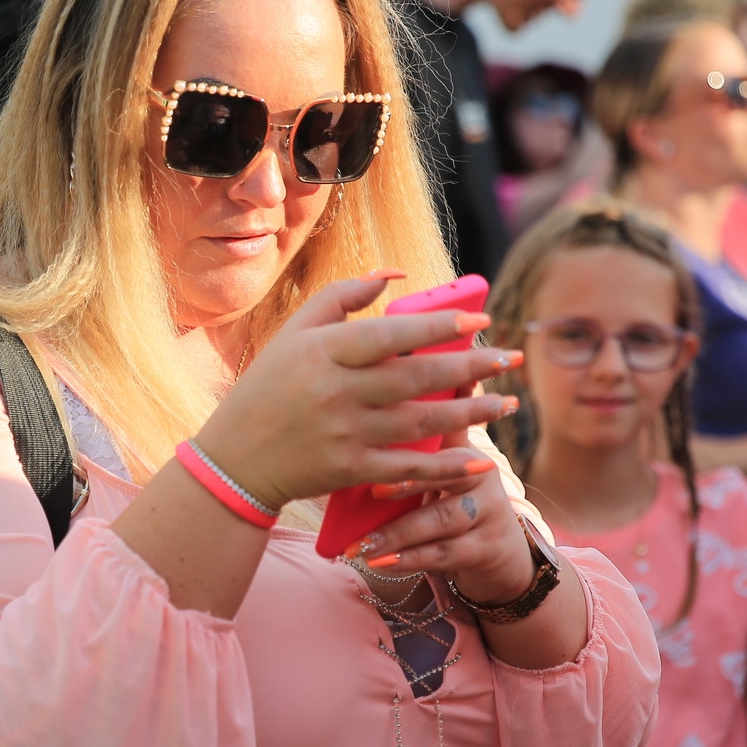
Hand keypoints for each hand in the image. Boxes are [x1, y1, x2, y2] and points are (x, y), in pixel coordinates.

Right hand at [196, 272, 520, 508]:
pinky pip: (409, 469)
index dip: (437, 326)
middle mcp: (336, 391)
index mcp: (322, 351)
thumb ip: (342, 297)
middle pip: (416, 377)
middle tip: (511, 359)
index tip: (478, 319)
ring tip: (507, 403)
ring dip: (471, 413)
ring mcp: (344, 434)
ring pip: (422, 422)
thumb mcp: (294, 332)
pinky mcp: (350, 471)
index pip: (389, 334)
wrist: (235, 459)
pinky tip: (482, 461)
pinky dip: (447, 467)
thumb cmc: (268, 387)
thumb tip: (396, 275)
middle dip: (471, 367)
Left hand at [346, 437, 535, 605]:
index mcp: (465, 450)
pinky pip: (446, 552)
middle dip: (405, 487)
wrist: (500, 551)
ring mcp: (491, 511)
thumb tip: (356, 457)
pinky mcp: (489, 547)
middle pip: (444, 477)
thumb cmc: (451, 506)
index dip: (415, 449)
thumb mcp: (438, 480)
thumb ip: (411, 464)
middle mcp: (483, 475)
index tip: (383, 454)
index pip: (441, 442)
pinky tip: (383, 563)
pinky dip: (412, 559)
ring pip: (442, 520)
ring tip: (365, 545)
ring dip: (399, 533)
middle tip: (370, 495)